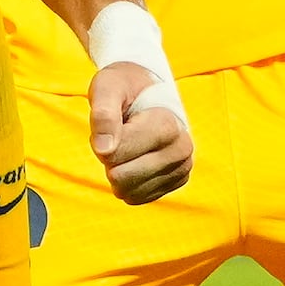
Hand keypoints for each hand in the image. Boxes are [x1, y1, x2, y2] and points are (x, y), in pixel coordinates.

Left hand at [88, 61, 192, 204]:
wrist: (147, 94)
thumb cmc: (124, 88)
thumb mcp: (107, 88)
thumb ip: (103, 114)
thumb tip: (105, 150)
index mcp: (169, 124)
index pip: (116, 153)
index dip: (102, 140)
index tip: (114, 121)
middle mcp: (182, 149)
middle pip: (121, 177)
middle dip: (110, 159)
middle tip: (120, 136)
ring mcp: (181, 169)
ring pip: (128, 191)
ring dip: (117, 171)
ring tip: (129, 146)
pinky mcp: (175, 183)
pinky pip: (136, 198)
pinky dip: (127, 183)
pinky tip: (135, 160)